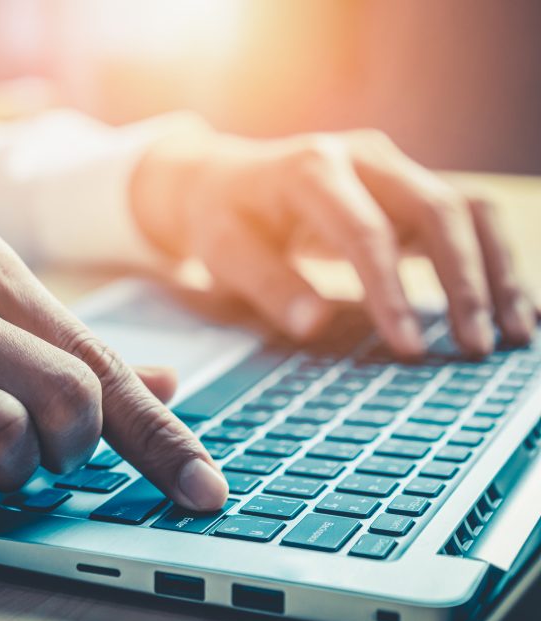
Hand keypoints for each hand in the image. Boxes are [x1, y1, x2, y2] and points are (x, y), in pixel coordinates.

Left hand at [131, 115, 536, 356]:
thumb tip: (313, 324)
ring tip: (513, 335)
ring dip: (497, 271)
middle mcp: (364, 158)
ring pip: (468, 209)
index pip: (365, 232)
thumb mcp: (224, 251)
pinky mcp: (410, 187)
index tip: (408, 347)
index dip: (391, 292)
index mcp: (312, 169)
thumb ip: (267, 284)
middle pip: (436, 210)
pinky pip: (469, 217)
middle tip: (475, 347)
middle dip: (464, 282)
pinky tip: (513, 309)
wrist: (223, 180)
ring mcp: (394, 168)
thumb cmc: (223, 218)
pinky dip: (495, 260)